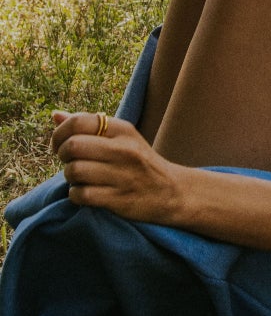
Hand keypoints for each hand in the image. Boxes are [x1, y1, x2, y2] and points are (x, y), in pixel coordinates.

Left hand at [50, 111, 189, 225]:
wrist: (171, 191)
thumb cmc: (139, 162)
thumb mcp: (122, 138)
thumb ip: (89, 126)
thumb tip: (55, 116)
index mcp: (123, 130)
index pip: (78, 122)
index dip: (60, 134)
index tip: (60, 144)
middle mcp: (123, 149)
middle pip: (73, 146)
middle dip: (62, 156)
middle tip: (69, 162)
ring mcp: (122, 175)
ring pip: (74, 171)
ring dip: (70, 177)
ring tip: (80, 178)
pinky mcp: (119, 199)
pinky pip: (81, 195)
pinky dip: (76, 195)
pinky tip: (86, 193)